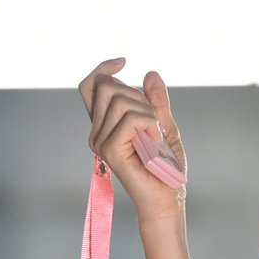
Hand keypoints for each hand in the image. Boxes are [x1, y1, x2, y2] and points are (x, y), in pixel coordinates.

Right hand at [78, 58, 187, 224]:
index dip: (103, 69)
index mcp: (105, 124)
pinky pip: (131, 119)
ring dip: (149, 112)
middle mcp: (97, 131)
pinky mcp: (109, 149)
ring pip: (122, 100)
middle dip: (139, 96)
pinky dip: (151, 124)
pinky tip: (155, 142)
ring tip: (155, 137)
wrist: (168, 196)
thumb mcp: (164, 124)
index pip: (90, 86)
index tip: (124, 62)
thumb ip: (156, 101)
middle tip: (153, 121)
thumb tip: (150, 74)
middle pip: (109, 87)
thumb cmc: (166, 166)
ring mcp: (100, 140)